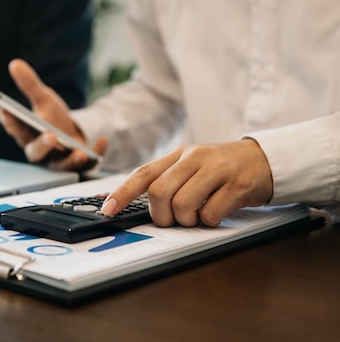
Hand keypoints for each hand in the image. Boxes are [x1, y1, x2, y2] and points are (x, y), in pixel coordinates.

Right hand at [0, 59, 106, 170]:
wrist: (74, 135)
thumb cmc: (53, 119)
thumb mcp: (44, 99)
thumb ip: (29, 84)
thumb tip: (15, 63)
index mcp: (28, 136)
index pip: (16, 131)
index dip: (10, 122)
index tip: (4, 110)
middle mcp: (42, 153)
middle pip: (37, 153)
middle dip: (43, 146)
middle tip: (49, 135)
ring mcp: (60, 162)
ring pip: (63, 166)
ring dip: (71, 160)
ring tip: (80, 152)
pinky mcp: (80, 165)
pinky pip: (88, 166)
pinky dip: (96, 154)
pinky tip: (102, 140)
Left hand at [100, 139, 273, 226]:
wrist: (267, 160)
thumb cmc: (223, 168)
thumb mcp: (193, 166)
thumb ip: (167, 179)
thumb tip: (132, 201)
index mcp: (179, 155)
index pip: (143, 174)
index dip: (122, 193)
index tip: (107, 210)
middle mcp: (194, 158)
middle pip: (159, 193)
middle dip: (162, 215)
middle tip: (174, 218)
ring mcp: (216, 170)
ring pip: (183, 205)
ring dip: (187, 220)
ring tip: (199, 214)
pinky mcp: (237, 185)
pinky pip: (210, 214)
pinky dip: (210, 221)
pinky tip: (218, 211)